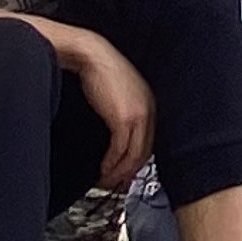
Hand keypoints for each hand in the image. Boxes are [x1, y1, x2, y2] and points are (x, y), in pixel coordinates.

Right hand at [56, 25, 155, 191]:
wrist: (92, 55)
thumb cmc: (100, 71)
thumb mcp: (117, 95)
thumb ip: (121, 114)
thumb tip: (116, 137)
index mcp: (149, 105)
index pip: (148, 141)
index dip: (136, 162)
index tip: (126, 174)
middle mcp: (149, 111)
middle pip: (144, 151)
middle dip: (129, 172)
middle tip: (117, 184)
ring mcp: (139, 115)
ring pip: (133, 154)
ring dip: (119, 172)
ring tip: (107, 181)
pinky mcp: (124, 119)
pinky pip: (120, 149)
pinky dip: (112, 163)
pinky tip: (103, 169)